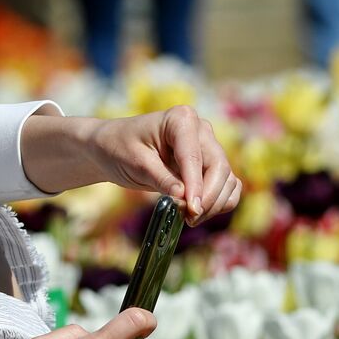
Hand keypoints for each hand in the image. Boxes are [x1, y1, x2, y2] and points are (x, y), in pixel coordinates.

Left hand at [87, 105, 241, 225]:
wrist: (111, 147)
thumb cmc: (119, 148)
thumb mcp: (136, 163)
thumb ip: (161, 178)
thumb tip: (185, 197)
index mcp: (181, 119)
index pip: (194, 156)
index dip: (196, 185)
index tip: (192, 209)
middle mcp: (201, 130)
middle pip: (219, 167)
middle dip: (208, 197)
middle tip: (189, 218)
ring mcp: (207, 146)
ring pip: (227, 178)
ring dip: (215, 203)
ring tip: (190, 219)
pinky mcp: (208, 164)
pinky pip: (227, 184)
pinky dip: (220, 201)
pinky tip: (200, 213)